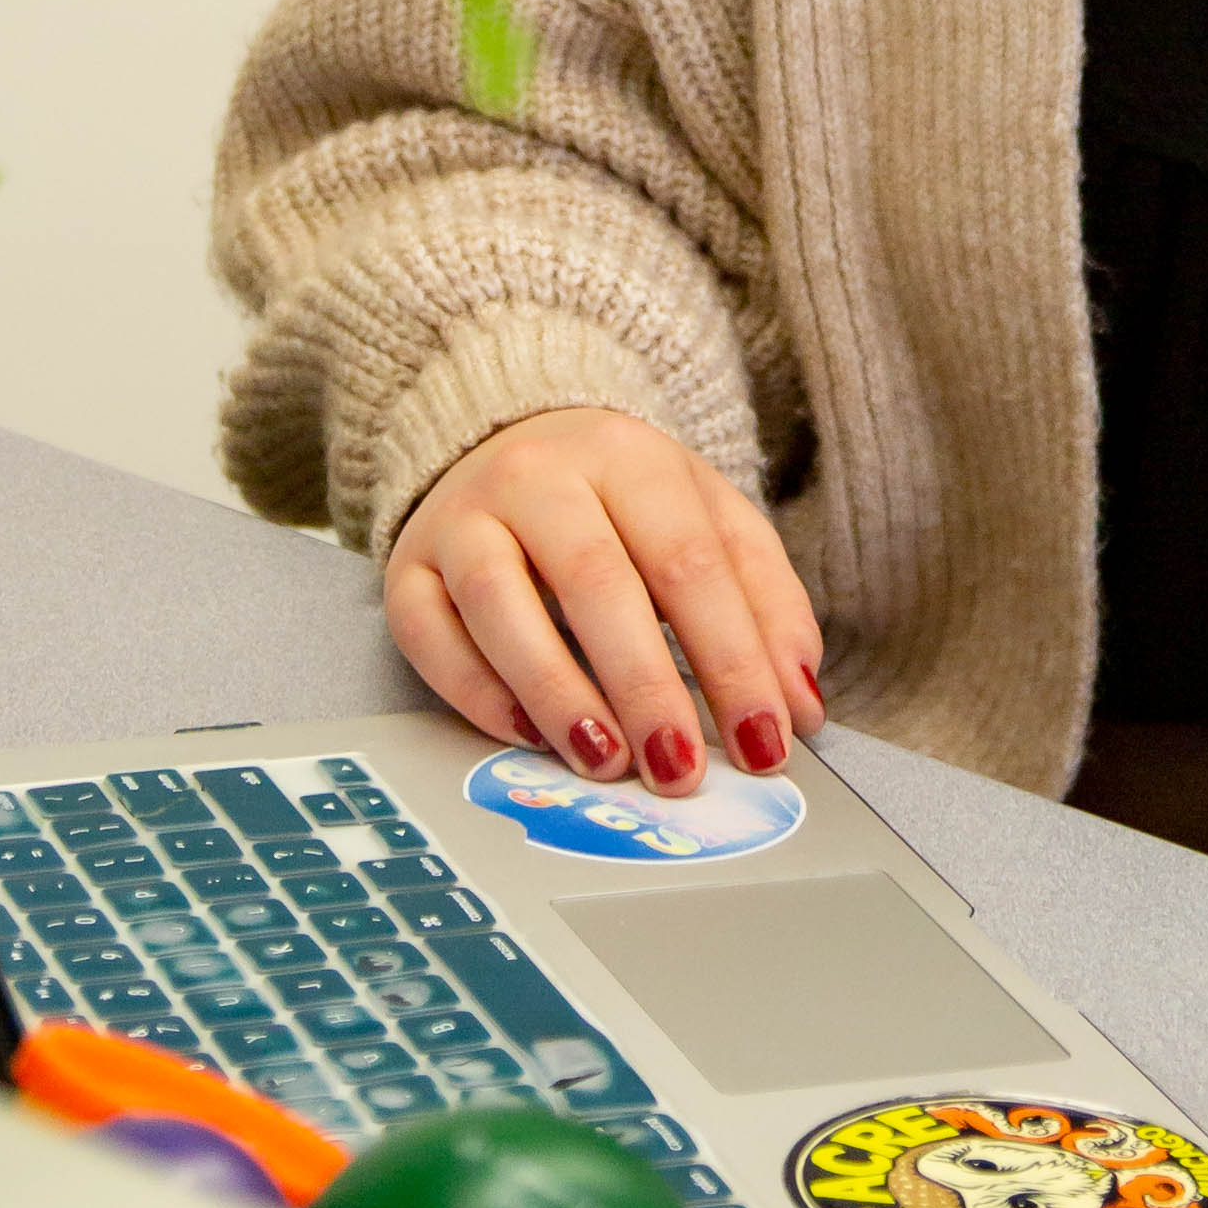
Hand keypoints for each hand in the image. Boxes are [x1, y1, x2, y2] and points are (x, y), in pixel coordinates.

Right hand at [386, 410, 824, 795]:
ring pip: (502, 606)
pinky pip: (429, 634)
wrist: (502, 437)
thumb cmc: (618, 500)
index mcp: (628, 457)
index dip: (733, 659)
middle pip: (597, 582)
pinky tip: (529, 736)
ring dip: (559, 695)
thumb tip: (799, 704)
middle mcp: (537, 476)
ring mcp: (463, 518)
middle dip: (647, 687)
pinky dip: (477, 693)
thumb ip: (765, 601)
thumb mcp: (707, 519)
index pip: (690, 562)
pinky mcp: (407, 564)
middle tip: (680, 770)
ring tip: (606, 761)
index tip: (765, 741)